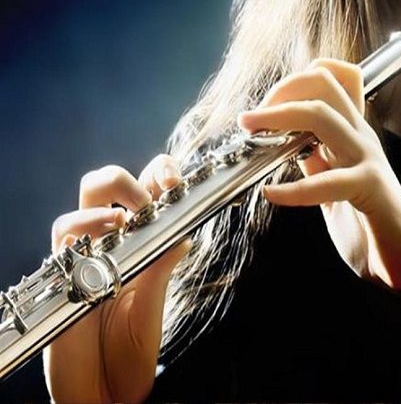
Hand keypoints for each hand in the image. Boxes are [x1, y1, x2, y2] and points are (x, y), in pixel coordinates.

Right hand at [45, 155, 190, 402]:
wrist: (104, 389)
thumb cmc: (130, 350)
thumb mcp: (153, 304)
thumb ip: (163, 266)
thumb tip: (183, 230)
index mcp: (141, 243)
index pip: (148, 190)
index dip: (162, 175)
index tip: (178, 181)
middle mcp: (111, 242)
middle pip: (110, 183)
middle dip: (134, 176)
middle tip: (154, 198)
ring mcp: (84, 253)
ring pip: (86, 197)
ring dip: (113, 193)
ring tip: (133, 216)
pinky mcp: (62, 270)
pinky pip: (65, 232)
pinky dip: (87, 223)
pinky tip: (108, 232)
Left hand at [238, 59, 400, 291]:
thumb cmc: (375, 226)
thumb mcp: (336, 184)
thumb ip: (318, 161)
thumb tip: (290, 144)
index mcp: (354, 134)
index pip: (335, 78)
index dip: (296, 81)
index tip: (268, 106)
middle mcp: (361, 137)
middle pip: (322, 82)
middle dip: (281, 90)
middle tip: (252, 119)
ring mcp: (367, 159)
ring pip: (320, 114)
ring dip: (277, 117)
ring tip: (250, 131)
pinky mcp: (369, 188)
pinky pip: (326, 180)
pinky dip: (293, 189)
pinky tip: (273, 195)